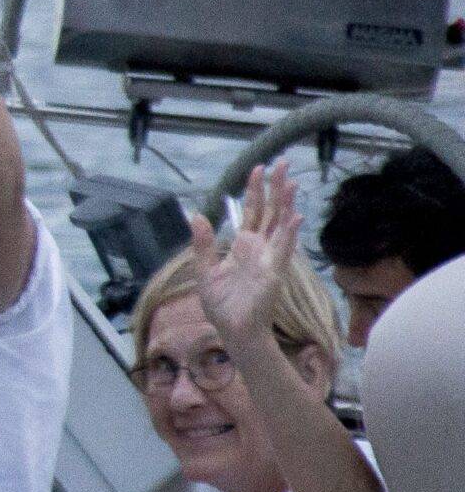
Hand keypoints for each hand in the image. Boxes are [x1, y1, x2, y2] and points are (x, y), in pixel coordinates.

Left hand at [187, 159, 302, 346]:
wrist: (232, 329)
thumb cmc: (222, 304)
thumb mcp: (204, 269)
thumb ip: (202, 244)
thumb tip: (196, 216)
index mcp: (244, 245)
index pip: (253, 211)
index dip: (256, 190)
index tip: (258, 168)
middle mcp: (260, 248)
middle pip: (271, 211)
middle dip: (277, 187)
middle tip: (284, 162)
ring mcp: (270, 258)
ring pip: (281, 225)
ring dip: (287, 204)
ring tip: (291, 182)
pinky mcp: (274, 272)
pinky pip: (283, 249)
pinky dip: (289, 233)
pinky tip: (295, 216)